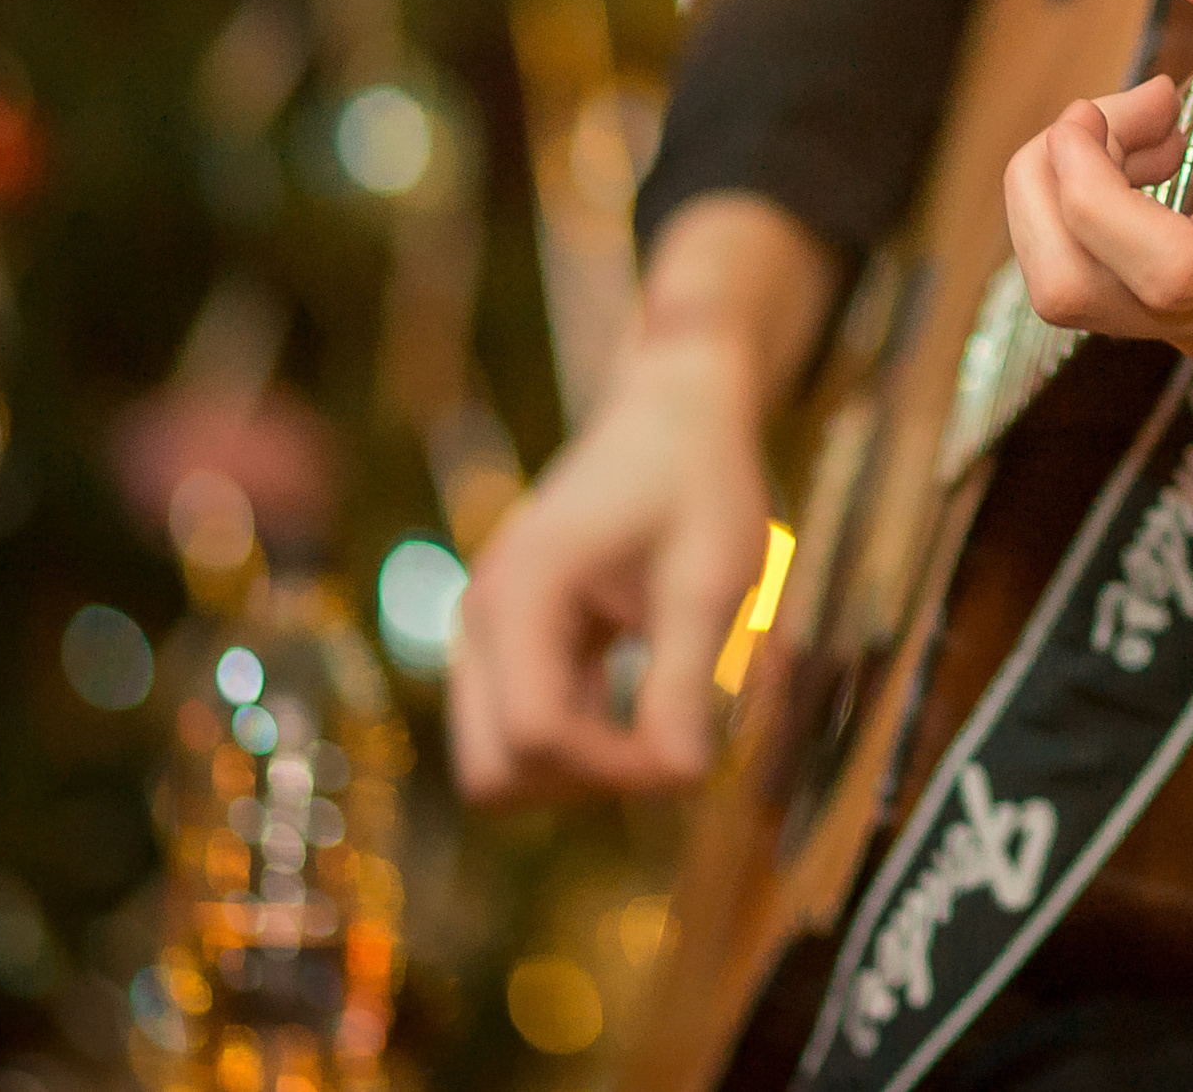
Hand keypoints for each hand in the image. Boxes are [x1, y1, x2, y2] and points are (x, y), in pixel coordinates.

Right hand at [450, 196, 831, 802]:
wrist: (674, 409)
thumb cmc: (700, 480)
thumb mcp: (710, 578)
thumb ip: (686, 679)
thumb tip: (678, 779)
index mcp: (522, 594)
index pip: (537, 740)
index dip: (618, 769)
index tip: (693, 746)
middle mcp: (482, 617)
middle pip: (496, 773)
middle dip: (586, 782)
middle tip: (674, 739)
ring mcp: (488, 631)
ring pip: (502, 762)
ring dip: (583, 766)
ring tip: (669, 716)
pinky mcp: (512, 640)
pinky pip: (525, 729)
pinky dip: (584, 737)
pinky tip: (652, 697)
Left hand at [1002, 0, 1192, 373]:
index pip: (1163, 267)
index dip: (1092, 187)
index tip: (1098, 107)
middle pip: (1073, 291)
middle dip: (1049, 184)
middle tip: (1110, 112)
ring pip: (1074, 292)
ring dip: (1069, 195)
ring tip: (1145, 129)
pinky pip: (1106, 289)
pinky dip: (1095, 218)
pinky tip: (1162, 163)